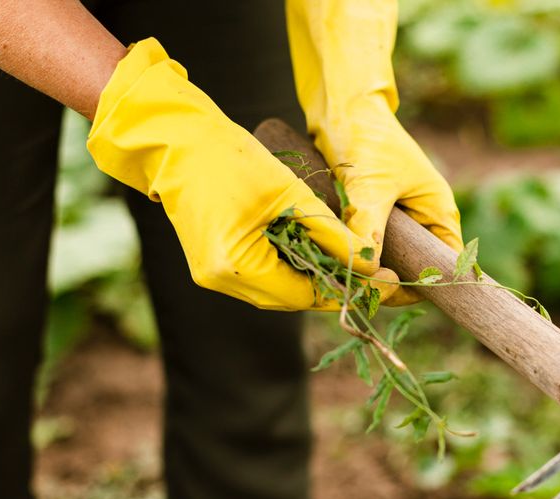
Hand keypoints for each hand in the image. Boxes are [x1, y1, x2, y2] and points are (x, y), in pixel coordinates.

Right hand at [87, 38, 397, 310]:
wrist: (174, 139)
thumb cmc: (230, 158)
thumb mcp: (290, 194)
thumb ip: (332, 234)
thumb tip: (369, 265)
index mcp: (235, 267)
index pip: (304, 295)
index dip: (347, 289)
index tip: (384, 281)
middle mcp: (220, 280)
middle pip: (290, 297)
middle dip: (331, 285)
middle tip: (373, 273)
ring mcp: (211, 274)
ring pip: (276, 287)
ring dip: (311, 275)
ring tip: (349, 260)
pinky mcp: (211, 261)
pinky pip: (260, 274)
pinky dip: (289, 265)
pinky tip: (313, 249)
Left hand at [287, 0, 463, 304]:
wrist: (341, 105)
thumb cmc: (367, 137)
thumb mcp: (371, 186)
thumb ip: (369, 229)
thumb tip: (366, 270)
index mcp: (439, 214)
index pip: (444, 266)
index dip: (420, 286)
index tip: (386, 293)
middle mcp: (422, 221)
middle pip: (413, 269)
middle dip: (387, 281)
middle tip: (356, 288)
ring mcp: (397, 220)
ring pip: (386, 260)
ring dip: (367, 268)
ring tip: (340, 272)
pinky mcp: (372, 216)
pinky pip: (366, 247)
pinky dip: (352, 254)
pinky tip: (332, 257)